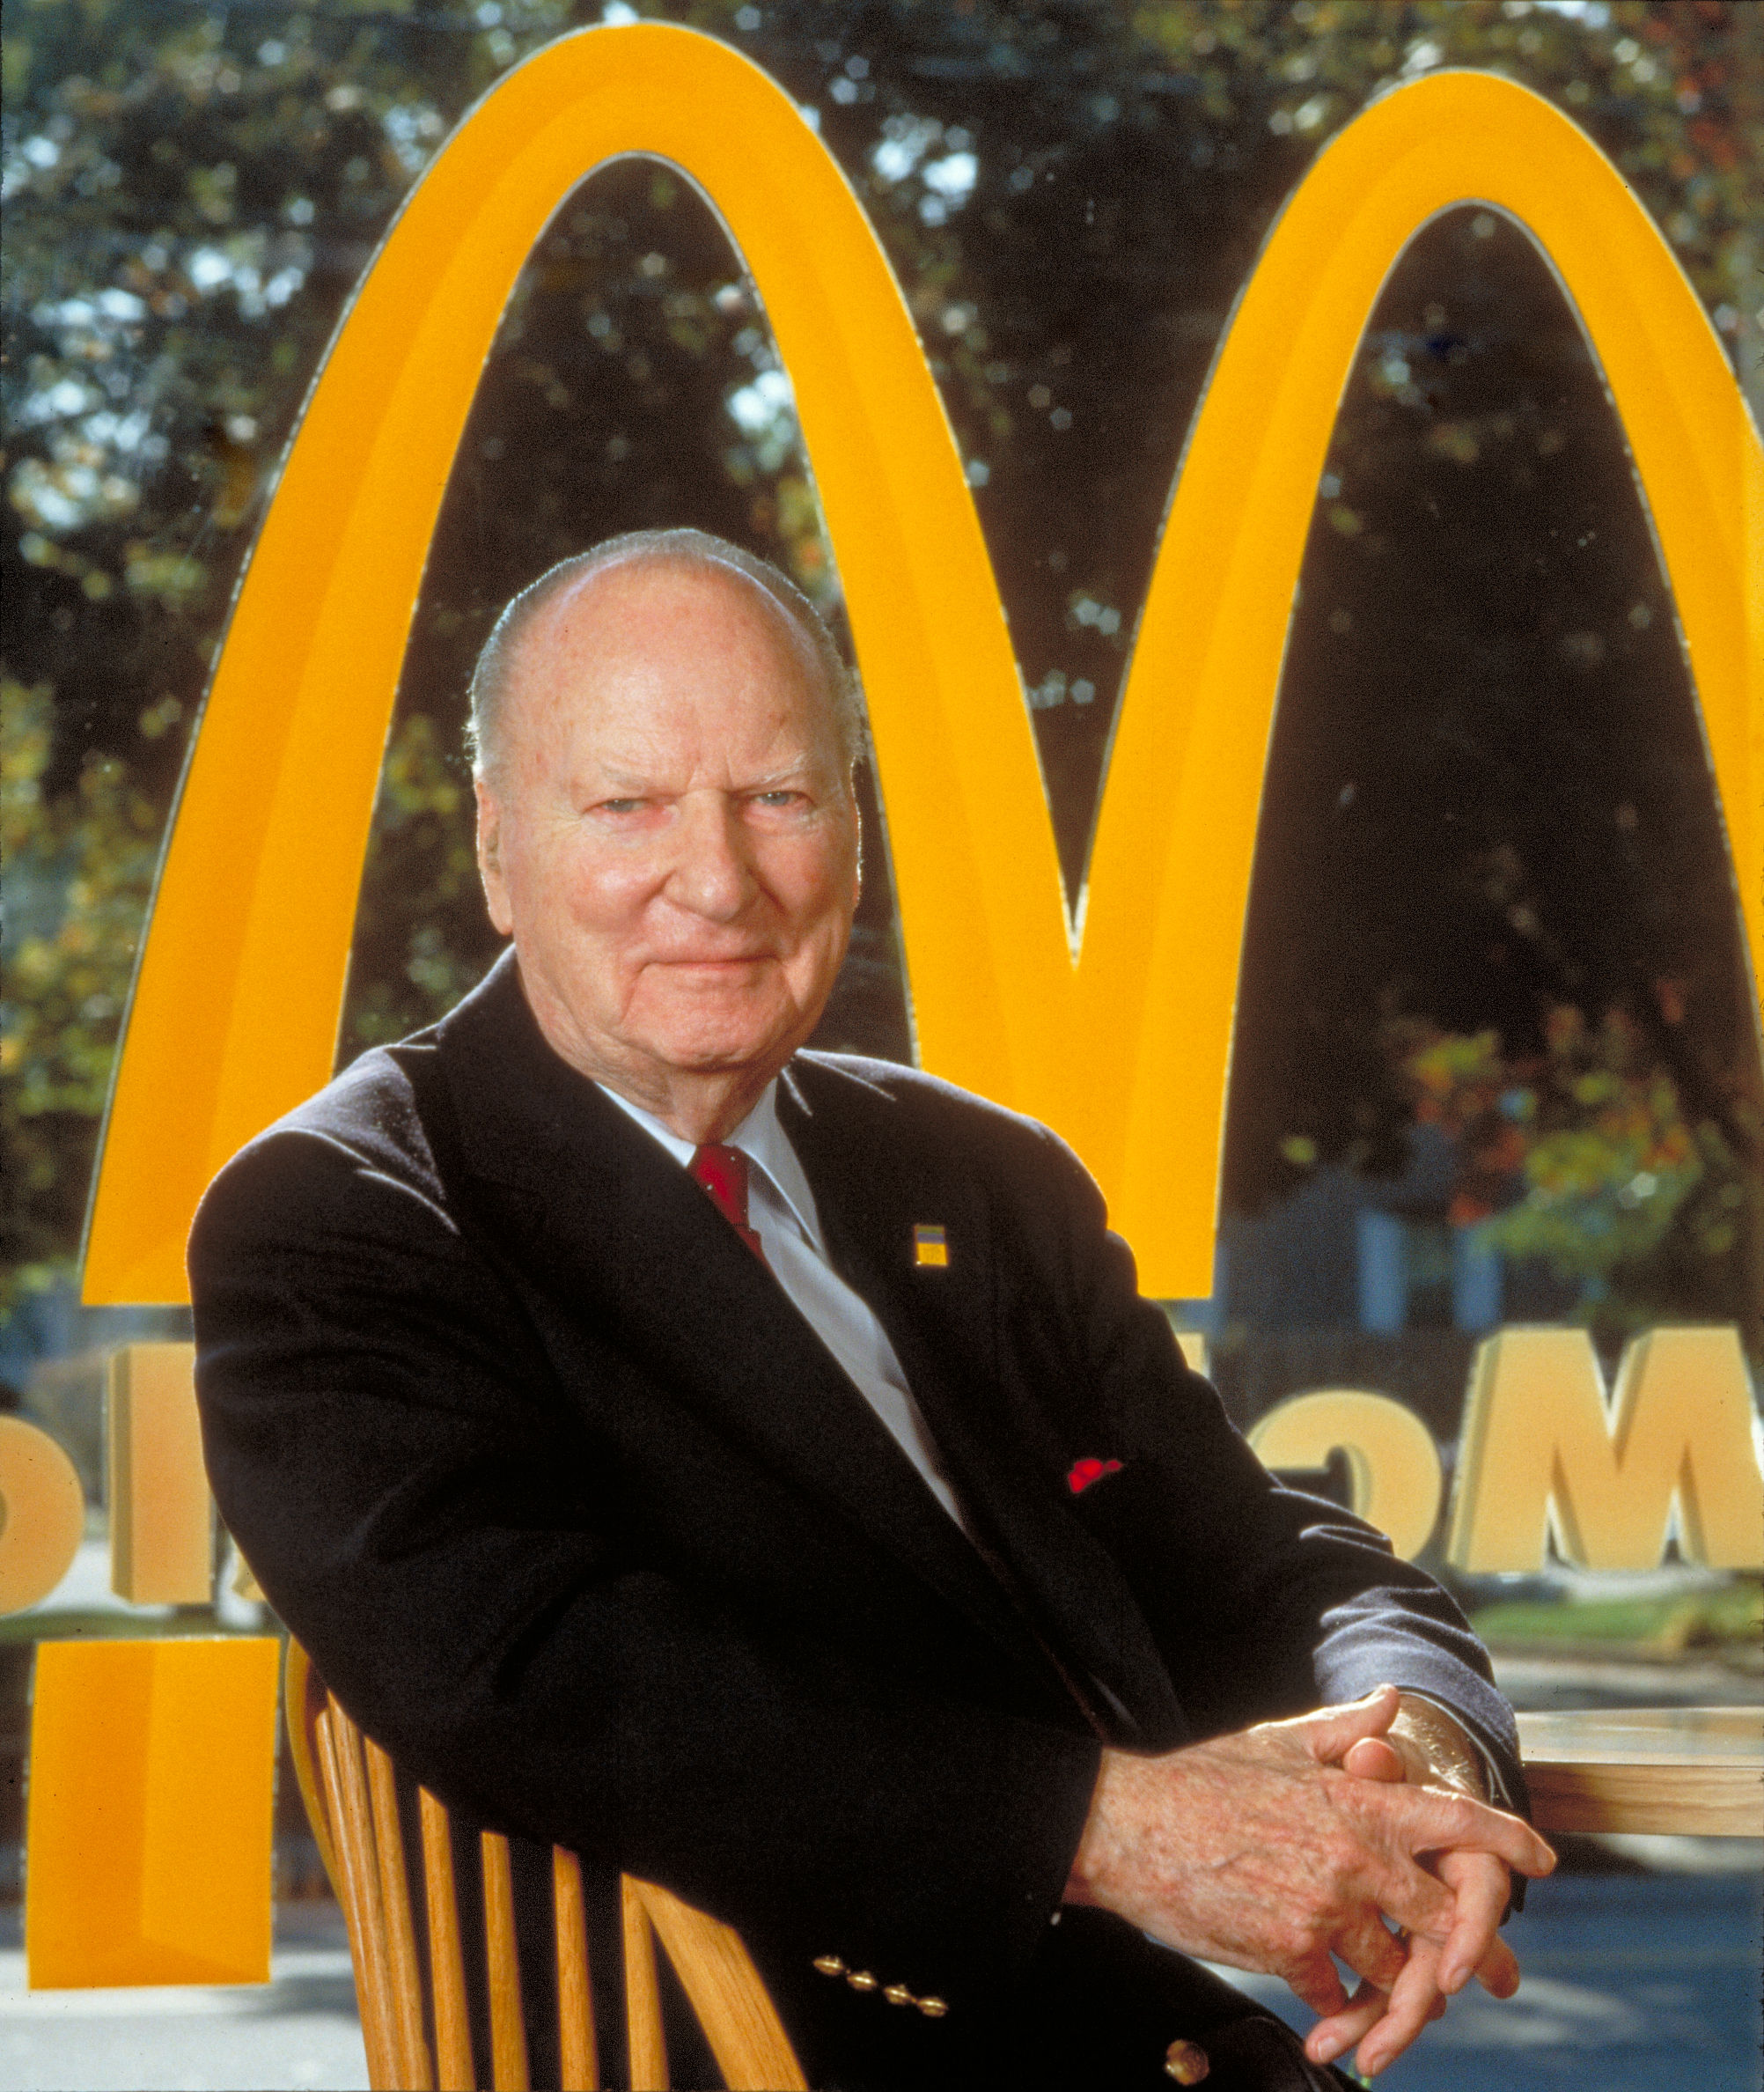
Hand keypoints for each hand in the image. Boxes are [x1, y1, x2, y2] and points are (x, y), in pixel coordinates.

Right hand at [1063, 1686, 1553, 2074]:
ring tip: (1398, 2003)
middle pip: (1447, 1915)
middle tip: (1497, 1977)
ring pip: (1397, 1966)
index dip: (1509, 1841)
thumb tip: (1392, 1699)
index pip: (1457, 1819)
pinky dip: (1338, 2006)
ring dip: (1400, 1987)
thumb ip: (1344, 1728)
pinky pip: (1338, 1995)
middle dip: (1478, 1950)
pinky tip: (1329, 2009)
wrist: (1130, 1824)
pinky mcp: (1291, 1951)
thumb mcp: (1277, 1741)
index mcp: (1356, 1799)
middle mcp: (1354, 1854)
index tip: (1544, 1861)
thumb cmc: (1202, 1778)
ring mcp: (1325, 1907)